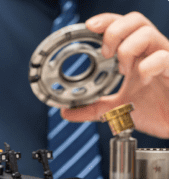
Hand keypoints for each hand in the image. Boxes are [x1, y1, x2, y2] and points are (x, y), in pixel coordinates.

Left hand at [61, 12, 168, 137]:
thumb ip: (93, 109)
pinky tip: (141, 79)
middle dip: (114, 31)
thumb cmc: (156, 110)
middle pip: (135, 20)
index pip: (122, 26)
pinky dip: (148, 66)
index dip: (106, 21)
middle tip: (105, 52)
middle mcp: (151, 52)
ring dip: (127, 49)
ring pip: (147, 33)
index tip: (89, 27)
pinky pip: (164, 58)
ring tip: (123, 70)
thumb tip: (67, 112)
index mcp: (137, 56)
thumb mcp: (117, 109)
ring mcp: (165, 59)